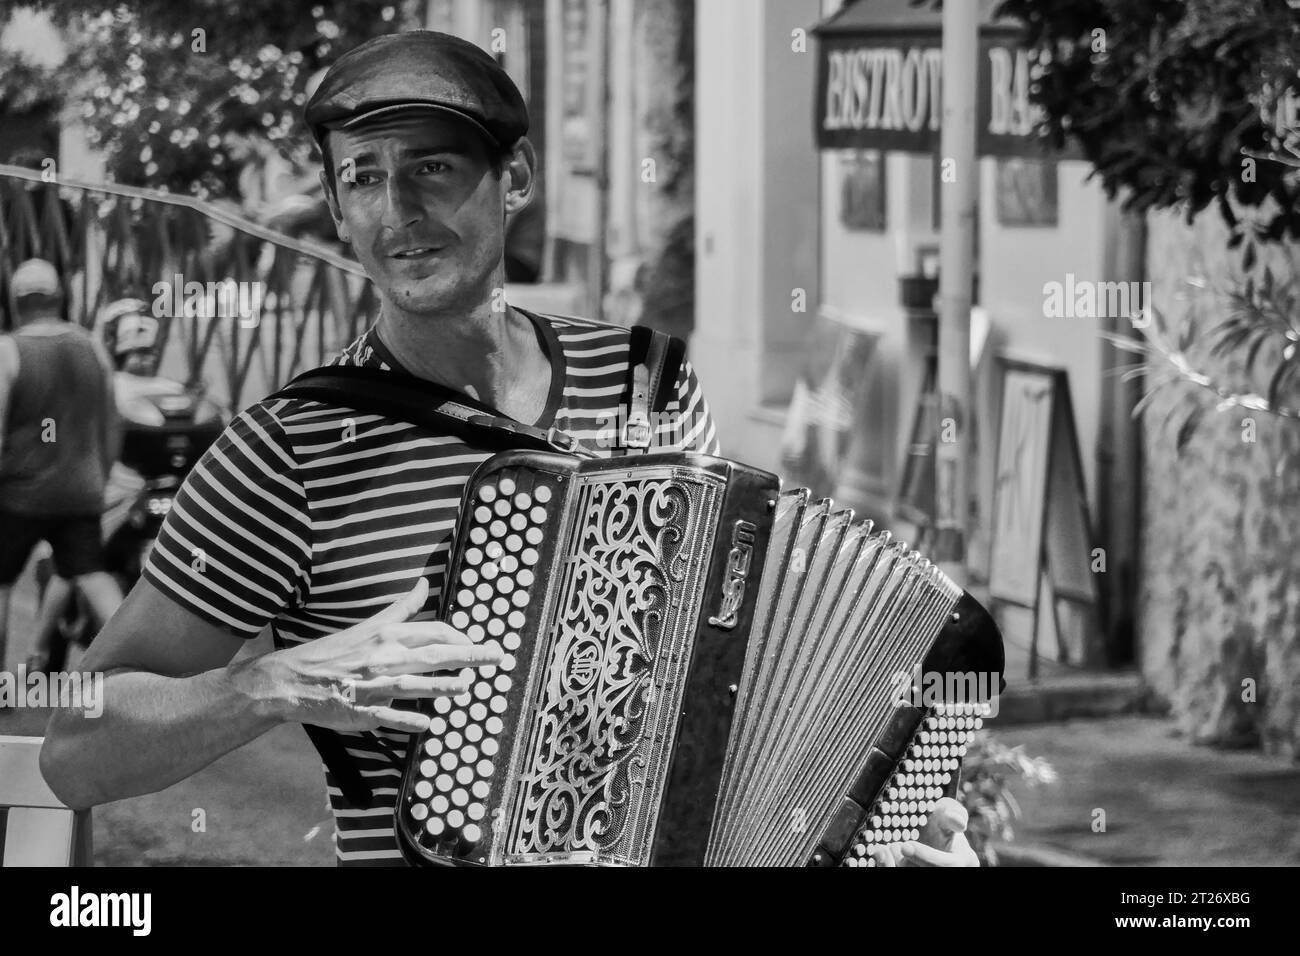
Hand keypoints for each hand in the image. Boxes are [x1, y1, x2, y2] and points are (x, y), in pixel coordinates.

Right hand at [233, 578, 501, 733]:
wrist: (291, 679)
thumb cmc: (333, 652)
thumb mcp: (368, 625)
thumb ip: (401, 608)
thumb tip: (424, 584)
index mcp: (387, 635)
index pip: (433, 631)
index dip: (459, 635)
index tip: (476, 642)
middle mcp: (385, 658)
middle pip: (434, 653)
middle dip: (468, 654)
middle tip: (496, 656)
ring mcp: (375, 686)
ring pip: (415, 685)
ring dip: (443, 685)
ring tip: (467, 687)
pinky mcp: (363, 711)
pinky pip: (389, 717)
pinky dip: (408, 721)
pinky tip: (428, 724)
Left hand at [866, 797, 978, 866]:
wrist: (934, 838)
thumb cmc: (942, 824)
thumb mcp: (948, 813)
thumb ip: (954, 814)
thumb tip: (958, 822)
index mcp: (963, 861)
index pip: (946, 864)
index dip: (925, 857)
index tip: (905, 845)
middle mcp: (949, 873)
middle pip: (927, 873)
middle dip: (908, 863)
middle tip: (892, 846)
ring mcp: (930, 874)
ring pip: (910, 875)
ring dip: (894, 866)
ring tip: (882, 850)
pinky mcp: (914, 873)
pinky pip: (898, 874)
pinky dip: (888, 866)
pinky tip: (880, 854)